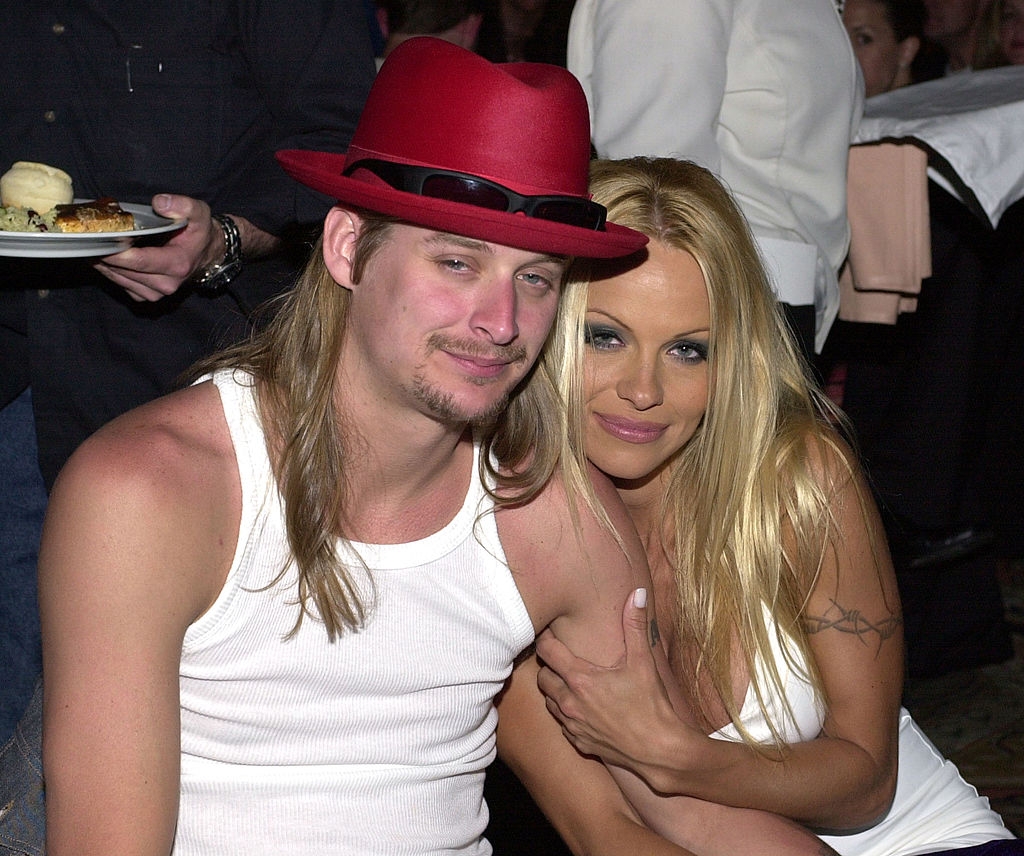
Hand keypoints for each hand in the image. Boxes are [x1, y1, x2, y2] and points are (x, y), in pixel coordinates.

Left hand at [93, 194, 223, 301]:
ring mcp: (156, 293)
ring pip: (119, 279)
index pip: (140, 261)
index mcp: (177, 264)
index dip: (116, 252)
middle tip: (88, 237)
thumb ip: (182, 205)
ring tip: (92, 245)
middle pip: (125, 271)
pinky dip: (109, 271)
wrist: (207, 253)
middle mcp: (167, 283)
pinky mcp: (147, 296)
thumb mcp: (198, 212)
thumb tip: (158, 203)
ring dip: (103, 263)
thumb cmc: (199, 232)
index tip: (98, 239)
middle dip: (104, 254)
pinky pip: (121, 285)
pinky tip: (104, 257)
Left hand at [536, 588, 696, 779]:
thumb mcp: (643, 662)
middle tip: (563, 657)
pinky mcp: (579, 742)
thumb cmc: (652, 705)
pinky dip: (566, 713)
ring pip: (549, 701)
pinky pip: (561, 724)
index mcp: (580, 679)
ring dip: (556, 690)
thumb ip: (635, 626)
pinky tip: (582, 707)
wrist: (659, 750)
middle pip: (542, 677)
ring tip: (571, 681)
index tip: (552, 632)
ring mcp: (573, 724)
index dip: (546, 639)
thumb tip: (636, 593)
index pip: (547, 651)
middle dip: (549, 666)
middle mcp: (570, 702)